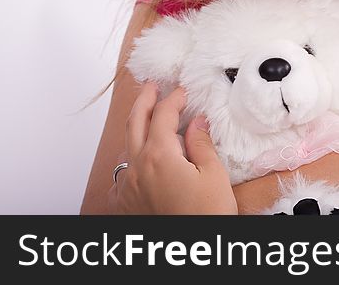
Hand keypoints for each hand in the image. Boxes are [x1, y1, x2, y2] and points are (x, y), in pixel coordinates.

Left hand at [108, 82, 237, 214]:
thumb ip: (201, 144)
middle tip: (152, 86)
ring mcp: (128, 186)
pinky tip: (143, 159)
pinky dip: (134, 157)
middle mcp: (138, 168)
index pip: (163, 115)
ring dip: (137, 127)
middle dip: (144, 100)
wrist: (191, 252)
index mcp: (160, 156)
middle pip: (135, 123)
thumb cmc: (206, 216)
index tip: (182, 91)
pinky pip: (124, 172)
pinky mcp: (126, 203)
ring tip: (149, 117)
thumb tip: (196, 122)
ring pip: (127, 146)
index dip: (173, 98)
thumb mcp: (214, 175)